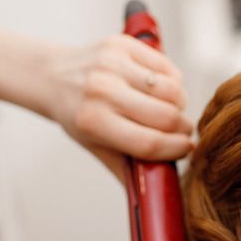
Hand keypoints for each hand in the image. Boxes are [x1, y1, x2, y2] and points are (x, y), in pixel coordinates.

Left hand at [43, 36, 194, 181]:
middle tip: (182, 132)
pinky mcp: (122, 45)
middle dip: (183, 128)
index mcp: (94, 122)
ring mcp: (112, 64)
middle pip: (166, 117)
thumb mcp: (96, 148)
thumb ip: (129, 171)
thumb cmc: (80, 117)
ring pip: (172, 90)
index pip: (150, 142)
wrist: (53, 77)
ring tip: (171, 109)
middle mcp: (102, 91)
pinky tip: (162, 90)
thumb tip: (162, 195)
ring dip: (180, 104)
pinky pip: (167, 68)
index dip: (176, 149)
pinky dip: (173, 82)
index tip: (187, 150)